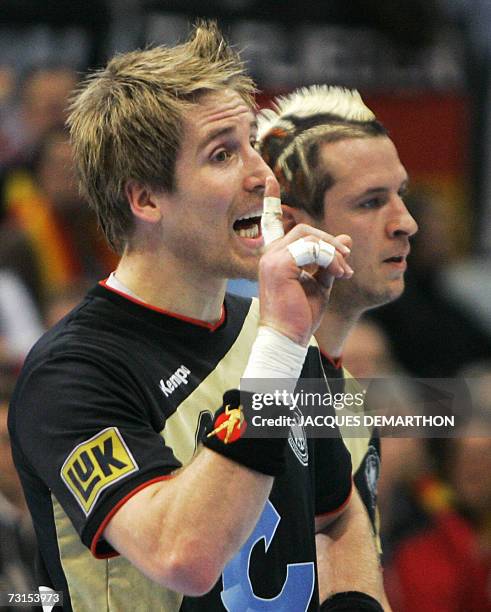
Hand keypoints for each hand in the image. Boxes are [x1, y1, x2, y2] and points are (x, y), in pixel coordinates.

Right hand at [259, 177, 352, 345]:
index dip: (270, 198)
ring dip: (333, 251)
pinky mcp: (279, 265)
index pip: (270, 222)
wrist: (288, 338)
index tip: (268, 177)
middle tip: (347, 261)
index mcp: (276, 257)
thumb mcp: (320, 284)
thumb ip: (329, 261)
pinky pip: (312, 250)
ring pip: (309, 236)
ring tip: (344, 271)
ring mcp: (272, 259)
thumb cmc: (301, 315)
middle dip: (330, 242)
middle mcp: (270, 255)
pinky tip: (338, 274)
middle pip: (304, 229)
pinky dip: (330, 259)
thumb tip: (344, 239)